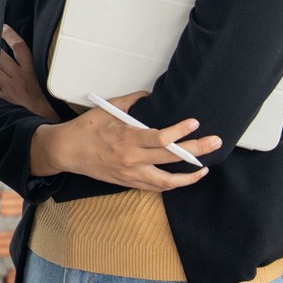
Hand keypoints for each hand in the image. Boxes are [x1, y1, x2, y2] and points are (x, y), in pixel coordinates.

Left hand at [0, 26, 57, 121]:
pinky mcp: (2, 99)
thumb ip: (33, 65)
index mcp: (31, 71)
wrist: (45, 121)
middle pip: (0, 56)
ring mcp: (9, 88)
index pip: (20, 47)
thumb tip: (19, 49)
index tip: (3, 27)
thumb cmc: (46, 100)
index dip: (10, 35)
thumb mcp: (43, 79)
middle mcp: (19, 78)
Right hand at [29, 92, 217, 190]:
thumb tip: (150, 95)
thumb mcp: (106, 109)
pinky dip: (173, 183)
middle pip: (172, 158)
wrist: (67, 152)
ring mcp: (132, 173)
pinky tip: (184, 177)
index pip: (161, 139)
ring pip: (168, 180)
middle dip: (197, 150)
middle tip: (215, 142)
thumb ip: (131, 102)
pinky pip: (157, 187)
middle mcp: (132, 159)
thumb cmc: (85, 129)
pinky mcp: (129, 182)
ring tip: (204, 168)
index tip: (194, 122)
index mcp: (127, 138)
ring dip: (190, 176)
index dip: (181, 132)